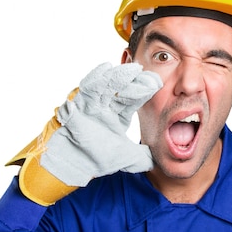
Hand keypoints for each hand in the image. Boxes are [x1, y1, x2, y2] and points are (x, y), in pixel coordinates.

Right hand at [7, 62, 162, 205]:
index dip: (144, 90)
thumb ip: (142, 157)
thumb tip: (156, 160)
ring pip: (106, 84)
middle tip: (148, 74)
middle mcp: (105, 106)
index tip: (157, 83)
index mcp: (117, 115)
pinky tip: (106, 67)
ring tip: (133, 70)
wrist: (74, 165)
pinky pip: (87, 87)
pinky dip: (96, 77)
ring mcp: (92, 103)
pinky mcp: (79, 104)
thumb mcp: (127, 158)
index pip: (133, 98)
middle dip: (134, 80)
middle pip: (121, 88)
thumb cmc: (96, 159)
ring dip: (119, 76)